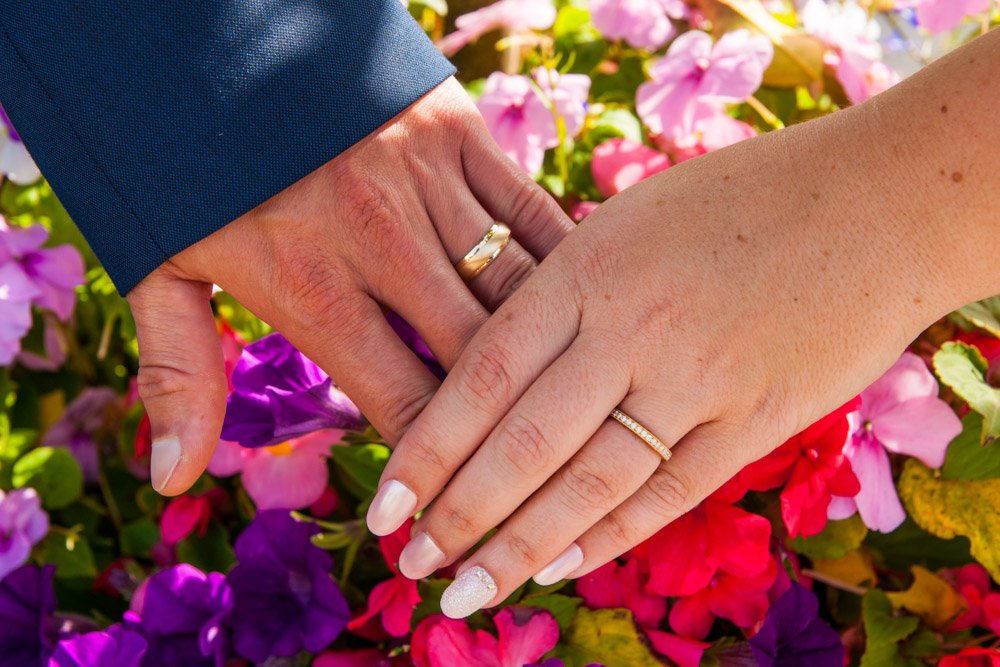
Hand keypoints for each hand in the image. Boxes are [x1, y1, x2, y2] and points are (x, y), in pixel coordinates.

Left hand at [127, 77, 572, 494]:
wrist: (208, 30)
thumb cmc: (185, 160)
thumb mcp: (161, 264)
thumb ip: (178, 370)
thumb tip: (176, 474)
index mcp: (309, 284)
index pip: (404, 401)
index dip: (439, 464)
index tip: (459, 501)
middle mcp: (381, 240)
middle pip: (478, 356)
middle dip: (506, 422)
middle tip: (529, 467)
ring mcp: (428, 181)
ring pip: (519, 289)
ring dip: (550, 349)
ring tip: (572, 400)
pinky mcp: (459, 132)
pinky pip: (532, 212)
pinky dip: (561, 262)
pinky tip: (582, 305)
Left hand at [371, 49, 999, 615]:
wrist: (876, 202)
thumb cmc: (741, 197)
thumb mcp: (630, 218)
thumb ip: (566, 287)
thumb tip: (499, 360)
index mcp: (586, 270)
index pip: (482, 377)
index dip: (427, 450)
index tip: (387, 507)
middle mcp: (631, 331)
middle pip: (523, 443)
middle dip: (459, 515)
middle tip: (413, 567)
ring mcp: (697, 381)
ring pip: (589, 483)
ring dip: (521, 546)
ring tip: (469, 590)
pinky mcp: (755, 420)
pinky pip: (667, 491)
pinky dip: (608, 536)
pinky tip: (558, 568)